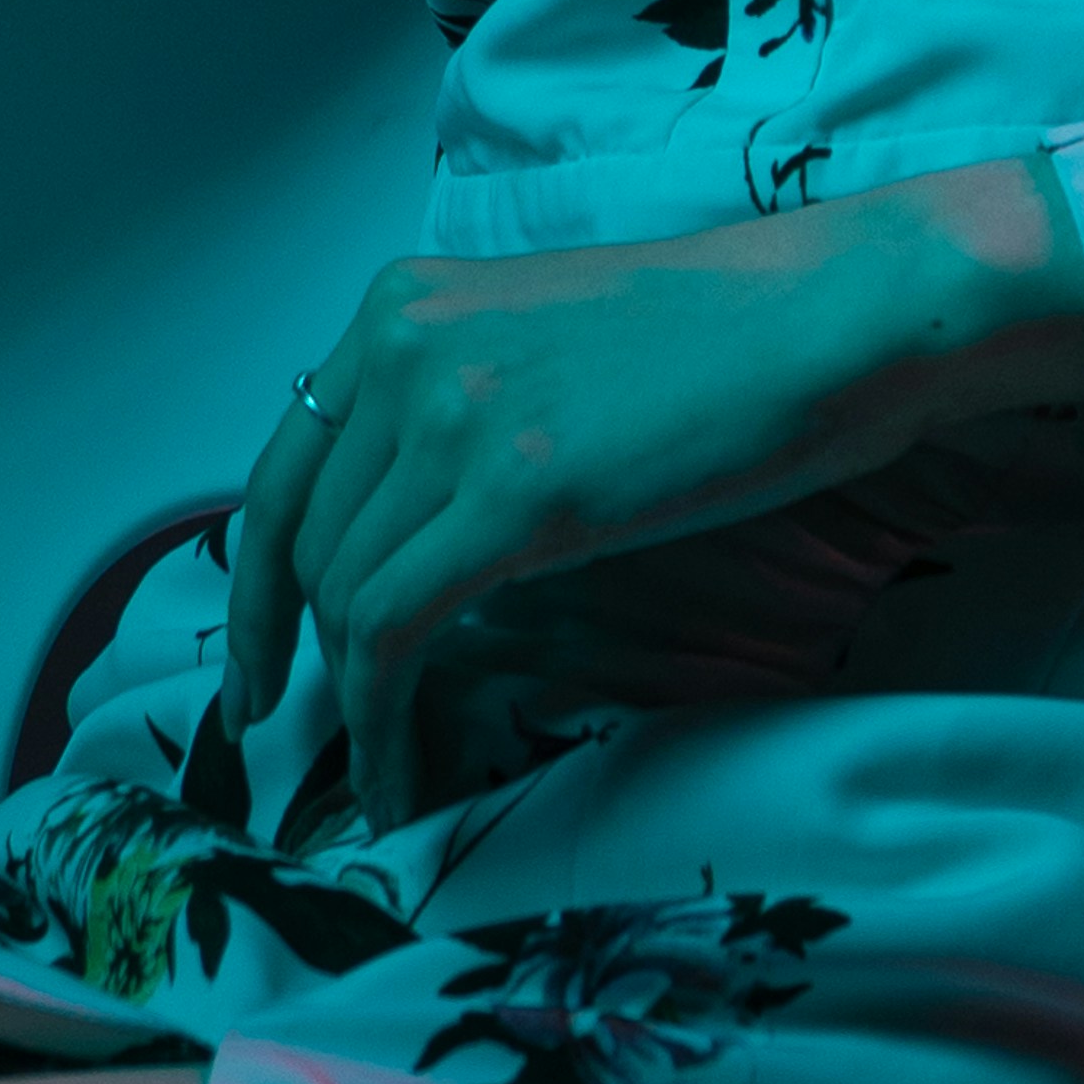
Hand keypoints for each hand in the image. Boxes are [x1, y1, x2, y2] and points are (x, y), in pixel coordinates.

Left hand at [218, 155, 1083, 828]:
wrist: (828, 319)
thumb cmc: (720, 344)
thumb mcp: (544, 351)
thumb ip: (459, 412)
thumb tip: (407, 533)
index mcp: (404, 305)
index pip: (288, 465)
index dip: (255, 584)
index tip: (262, 667)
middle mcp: (406, 347)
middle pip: (307, 539)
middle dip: (297, 655)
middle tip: (314, 741)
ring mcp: (455, 413)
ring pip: (345, 596)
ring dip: (354, 706)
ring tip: (388, 772)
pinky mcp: (513, 492)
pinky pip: (394, 632)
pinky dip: (383, 721)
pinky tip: (403, 778)